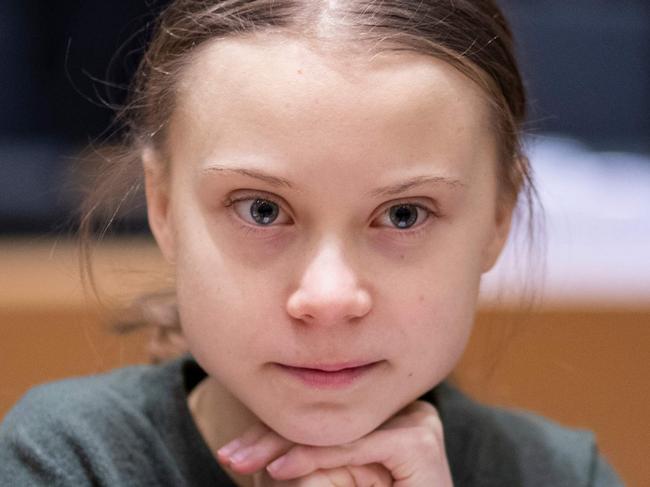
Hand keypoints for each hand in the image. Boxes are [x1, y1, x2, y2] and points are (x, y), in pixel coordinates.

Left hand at [217, 400, 452, 485]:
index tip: (236, 448)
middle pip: (328, 416)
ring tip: (243, 461)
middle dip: (273, 436)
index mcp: (385, 410)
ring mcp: (417, 419)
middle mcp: (402, 407)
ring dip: (283, 446)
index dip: (277, 426)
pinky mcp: (418, 442)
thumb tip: (260, 448)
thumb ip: (311, 452)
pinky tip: (277, 471)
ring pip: (337, 429)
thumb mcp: (335, 477)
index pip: (323, 411)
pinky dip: (313, 458)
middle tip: (231, 455)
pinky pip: (354, 445)